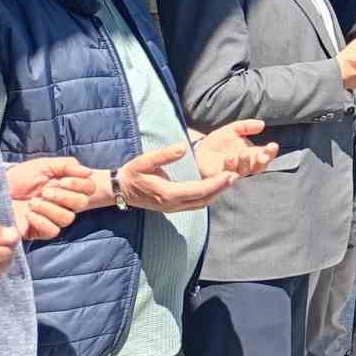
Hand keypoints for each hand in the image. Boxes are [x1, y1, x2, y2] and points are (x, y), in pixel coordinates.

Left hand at [7, 157, 96, 241]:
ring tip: (33, 202)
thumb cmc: (20, 176)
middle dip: (64, 196)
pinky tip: (30, 214)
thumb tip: (88, 172)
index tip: (63, 180)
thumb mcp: (44, 165)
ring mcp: (52, 217)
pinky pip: (52, 231)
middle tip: (45, 191)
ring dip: (51, 209)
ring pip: (67, 218)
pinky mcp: (39, 231)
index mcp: (68, 187)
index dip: (80, 185)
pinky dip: (43, 221)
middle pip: (81, 204)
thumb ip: (68, 165)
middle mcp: (63, 203)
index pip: (89, 188)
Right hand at [116, 143, 238, 214]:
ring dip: (216, 193)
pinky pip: (196, 204)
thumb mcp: (145, 160)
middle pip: (204, 199)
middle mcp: (173, 204)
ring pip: (201, 204)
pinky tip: (215, 186)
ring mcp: (173, 208)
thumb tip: (183, 147)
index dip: (216, 184)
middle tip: (235, 175)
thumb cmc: (133, 173)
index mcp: (168, 194)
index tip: (230, 174)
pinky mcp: (174, 207)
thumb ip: (164, 155)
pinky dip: (208, 196)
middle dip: (221, 188)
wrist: (120, 190)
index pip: (198, 191)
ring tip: (229, 179)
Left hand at [194, 120, 279, 180]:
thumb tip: (262, 124)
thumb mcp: (232, 129)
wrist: (198, 150)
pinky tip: (230, 158)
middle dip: (262, 161)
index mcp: (251, 154)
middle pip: (259, 167)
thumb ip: (246, 126)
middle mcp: (245, 165)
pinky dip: (231, 167)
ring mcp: (234, 172)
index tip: (272, 145)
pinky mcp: (221, 177)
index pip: (266, 155)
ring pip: (245, 171)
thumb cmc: (218, 142)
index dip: (271, 152)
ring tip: (242, 153)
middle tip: (262, 155)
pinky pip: (229, 175)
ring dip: (246, 162)